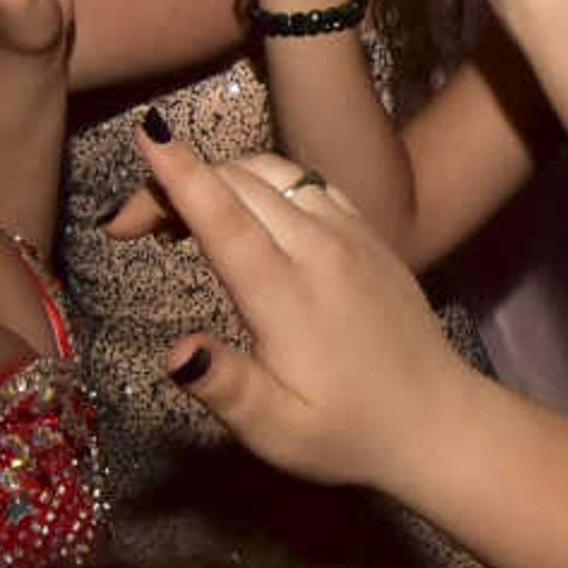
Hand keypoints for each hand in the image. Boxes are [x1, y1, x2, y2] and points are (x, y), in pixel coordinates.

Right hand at [137, 134, 480, 487]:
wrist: (438, 420)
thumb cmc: (348, 433)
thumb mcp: (278, 432)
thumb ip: (226, 387)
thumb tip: (176, 353)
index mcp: (290, 297)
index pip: (226, 219)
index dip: (182, 176)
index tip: (145, 134)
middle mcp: (321, 249)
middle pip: (239, 184)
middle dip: (177, 183)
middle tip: (129, 227)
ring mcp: (350, 233)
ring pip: (273, 172)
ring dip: (219, 177)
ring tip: (177, 217)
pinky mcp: (368, 233)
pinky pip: (306, 181)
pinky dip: (261, 179)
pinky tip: (243, 212)